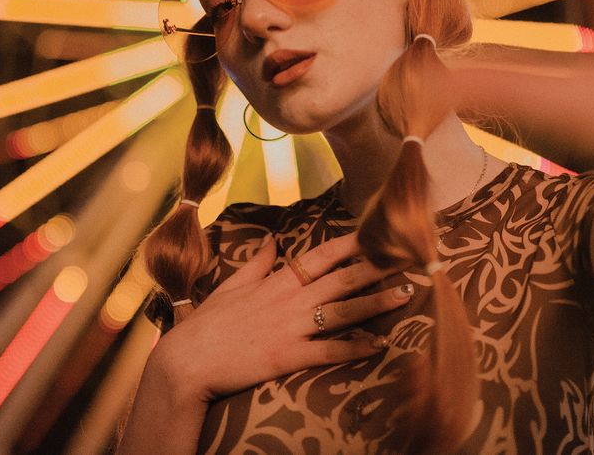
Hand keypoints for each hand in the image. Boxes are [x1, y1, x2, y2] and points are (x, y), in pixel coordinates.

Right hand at [153, 231, 410, 403]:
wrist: (186, 361)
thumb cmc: (207, 324)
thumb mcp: (231, 286)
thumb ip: (257, 263)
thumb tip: (272, 239)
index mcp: (277, 281)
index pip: (321, 255)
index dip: (351, 243)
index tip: (376, 232)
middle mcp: (289, 300)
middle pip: (341, 278)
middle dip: (376, 267)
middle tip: (407, 257)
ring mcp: (291, 328)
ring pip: (343, 310)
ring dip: (376, 302)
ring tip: (405, 294)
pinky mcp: (289, 356)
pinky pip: (330, 350)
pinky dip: (356, 347)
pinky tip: (380, 344)